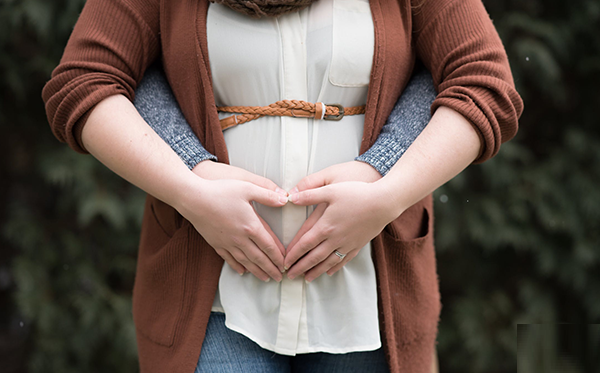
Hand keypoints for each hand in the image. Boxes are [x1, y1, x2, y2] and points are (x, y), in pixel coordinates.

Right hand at [177, 164, 287, 281]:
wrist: (193, 199)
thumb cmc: (220, 191)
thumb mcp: (247, 188)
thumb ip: (267, 195)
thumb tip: (284, 199)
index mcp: (251, 226)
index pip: (269, 246)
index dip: (278, 256)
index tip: (285, 264)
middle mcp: (240, 238)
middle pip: (259, 258)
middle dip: (271, 269)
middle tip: (279, 277)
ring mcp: (227, 242)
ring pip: (246, 261)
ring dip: (257, 271)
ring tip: (265, 278)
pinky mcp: (216, 243)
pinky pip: (229, 259)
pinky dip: (237, 266)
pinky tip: (243, 271)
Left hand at [284, 163, 396, 281]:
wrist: (383, 202)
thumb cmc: (357, 193)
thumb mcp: (330, 190)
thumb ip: (310, 194)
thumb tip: (291, 197)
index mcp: (325, 226)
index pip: (304, 244)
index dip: (293, 254)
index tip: (284, 262)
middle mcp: (335, 238)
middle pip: (313, 257)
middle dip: (300, 267)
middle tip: (289, 275)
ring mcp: (347, 243)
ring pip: (328, 262)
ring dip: (315, 271)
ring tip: (306, 278)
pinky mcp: (358, 244)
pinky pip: (344, 260)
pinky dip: (334, 267)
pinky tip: (329, 271)